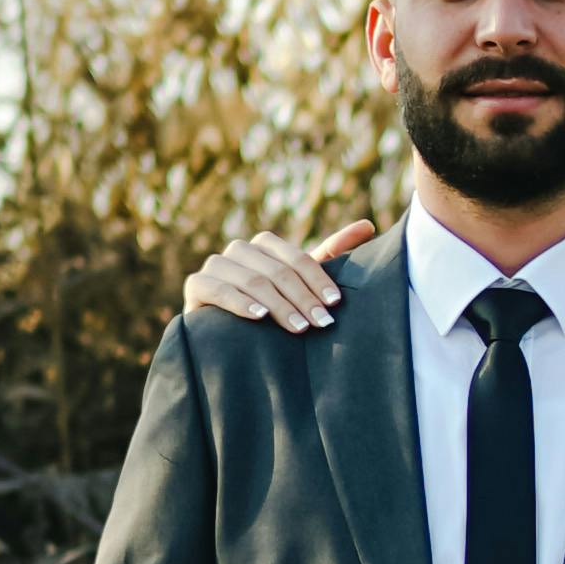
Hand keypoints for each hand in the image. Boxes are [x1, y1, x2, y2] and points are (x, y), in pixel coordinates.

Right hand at [185, 220, 375, 333]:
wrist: (226, 338)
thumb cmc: (272, 310)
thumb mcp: (302, 284)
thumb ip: (330, 255)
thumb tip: (368, 225)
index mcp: (265, 245)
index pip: (296, 258)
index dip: (317, 280)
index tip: (335, 304)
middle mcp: (239, 250)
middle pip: (276, 270)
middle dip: (302, 298)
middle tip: (322, 324)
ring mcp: (215, 265)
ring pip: (252, 280)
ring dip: (278, 305)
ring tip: (298, 329)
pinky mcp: (196, 286)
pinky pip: (219, 290)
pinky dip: (240, 303)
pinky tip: (259, 317)